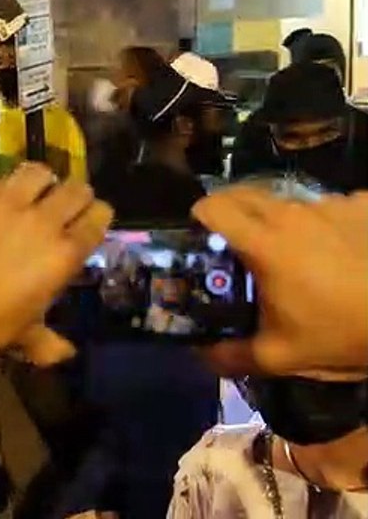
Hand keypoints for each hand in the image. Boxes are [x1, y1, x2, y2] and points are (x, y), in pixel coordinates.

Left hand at [0, 163, 110, 360]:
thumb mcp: (24, 337)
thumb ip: (49, 342)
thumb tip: (65, 352)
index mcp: (65, 254)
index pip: (99, 216)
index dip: (96, 217)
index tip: (87, 222)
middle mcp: (43, 222)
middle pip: (76, 188)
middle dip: (74, 196)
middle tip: (62, 207)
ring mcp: (7, 205)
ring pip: (41, 172)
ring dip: (43, 182)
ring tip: (33, 194)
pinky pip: (2, 180)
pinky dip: (7, 186)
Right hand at [195, 188, 367, 378]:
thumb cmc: (342, 332)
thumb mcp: (282, 355)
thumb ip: (232, 355)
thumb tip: (199, 354)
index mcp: (264, 243)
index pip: (213, 208)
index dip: (199, 217)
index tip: (200, 236)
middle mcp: (293, 214)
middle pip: (245, 194)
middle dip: (232, 212)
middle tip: (236, 243)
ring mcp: (332, 204)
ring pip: (290, 203)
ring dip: (282, 221)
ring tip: (297, 253)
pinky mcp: (364, 204)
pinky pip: (332, 207)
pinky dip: (327, 224)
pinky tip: (341, 251)